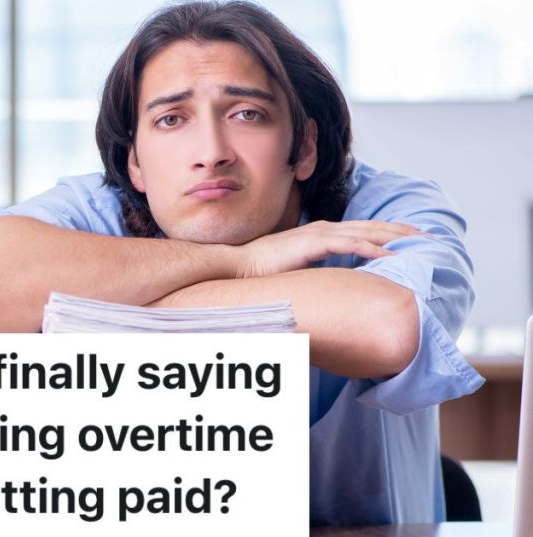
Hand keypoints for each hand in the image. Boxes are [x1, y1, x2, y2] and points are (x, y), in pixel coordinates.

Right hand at [233, 220, 423, 278]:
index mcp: (321, 233)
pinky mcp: (313, 243)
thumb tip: (335, 284)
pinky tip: (389, 253)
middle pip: (370, 226)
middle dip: (400, 230)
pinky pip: (349, 244)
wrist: (240, 267)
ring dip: (393, 235)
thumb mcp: (299, 269)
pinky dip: (371, 247)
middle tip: (427, 236)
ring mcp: (319, 234)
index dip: (387, 232)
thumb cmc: (264, 272)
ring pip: (365, 231)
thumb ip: (319, 270)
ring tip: (417, 241)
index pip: (361, 229)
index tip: (410, 238)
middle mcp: (324, 229)